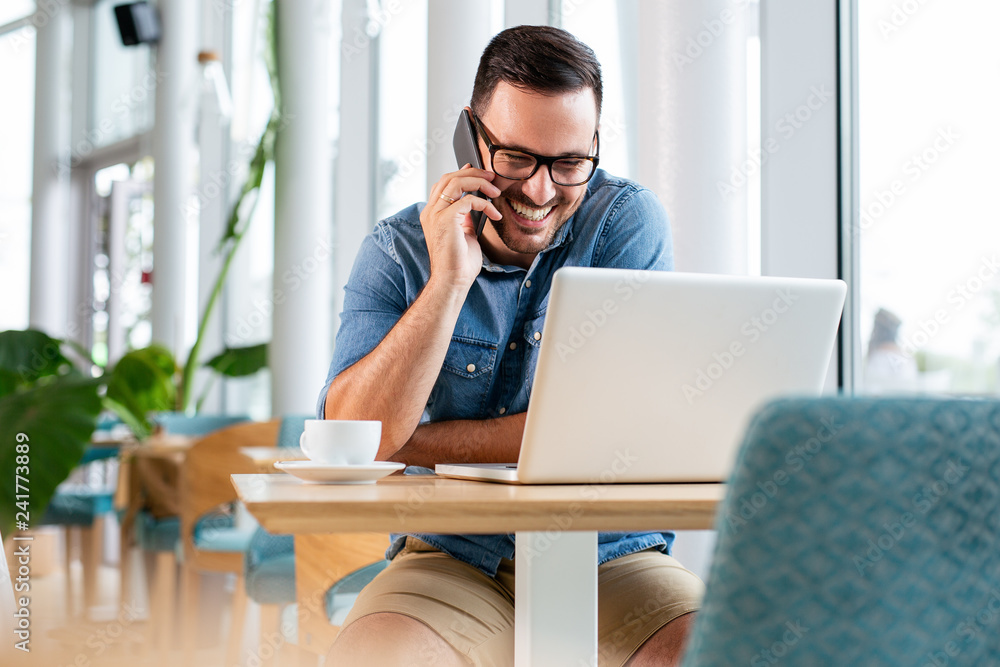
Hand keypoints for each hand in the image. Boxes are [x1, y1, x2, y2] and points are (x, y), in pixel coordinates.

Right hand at [420, 165, 502, 289]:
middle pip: (449, 178)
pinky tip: (494, 214)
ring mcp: (436, 214)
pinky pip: (469, 200)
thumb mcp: (463, 233)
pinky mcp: (446, 219)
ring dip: (479, 182)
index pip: (443, 184)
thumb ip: (465, 216)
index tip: (476, 170)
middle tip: (492, 176)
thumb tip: (474, 203)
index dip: (460, 173)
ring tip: (495, 190)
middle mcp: (430, 211)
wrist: (453, 280)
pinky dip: (485, 204)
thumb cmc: (459, 262)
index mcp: (432, 214)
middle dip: (473, 173)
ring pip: (456, 182)